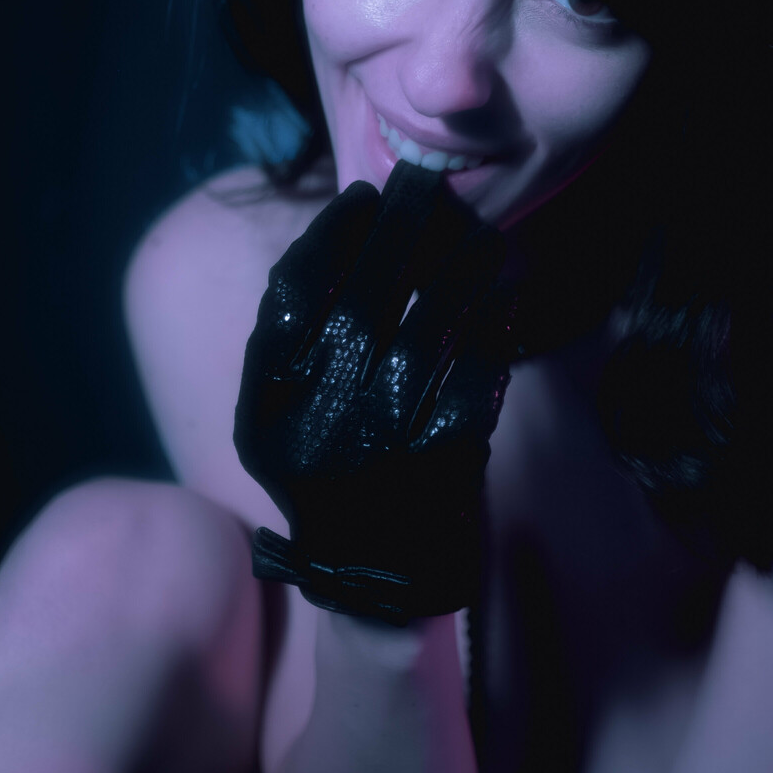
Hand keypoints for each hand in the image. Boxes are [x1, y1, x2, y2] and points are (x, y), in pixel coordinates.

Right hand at [233, 160, 514, 623]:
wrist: (372, 582)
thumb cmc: (327, 474)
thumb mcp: (278, 418)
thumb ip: (291, 341)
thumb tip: (345, 232)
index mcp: (267, 409)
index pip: (291, 298)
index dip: (327, 237)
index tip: (362, 196)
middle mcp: (318, 425)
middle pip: (363, 300)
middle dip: (400, 232)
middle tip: (427, 190)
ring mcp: (382, 446)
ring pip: (427, 329)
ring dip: (458, 269)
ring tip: (479, 232)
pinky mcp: (444, 465)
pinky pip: (475, 377)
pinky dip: (493, 329)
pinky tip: (506, 293)